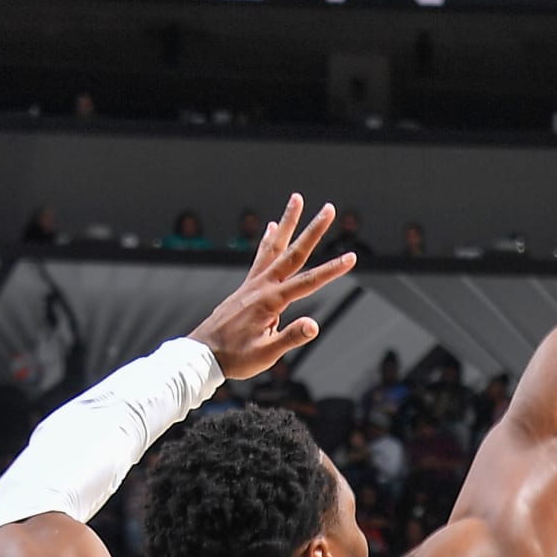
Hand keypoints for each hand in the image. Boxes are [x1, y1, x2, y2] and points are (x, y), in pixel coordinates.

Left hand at [191, 196, 355, 378]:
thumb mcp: (266, 354)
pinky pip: (261, 256)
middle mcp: (262, 285)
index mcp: (271, 300)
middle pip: (293, 252)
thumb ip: (290, 338)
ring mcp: (253, 283)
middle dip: (313, 230)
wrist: (204, 353)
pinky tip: (273, 227)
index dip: (332, 270)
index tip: (351, 258)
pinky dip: (269, 240)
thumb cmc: (236, 357)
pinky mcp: (247, 286)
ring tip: (297, 199)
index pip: (308, 281)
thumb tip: (314, 326)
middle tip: (329, 209)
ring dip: (288, 222)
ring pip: (275, 246)